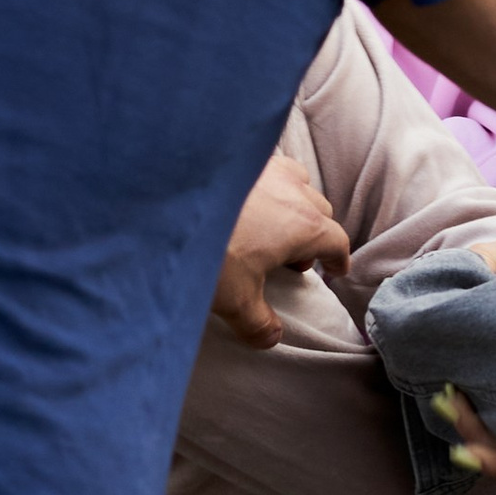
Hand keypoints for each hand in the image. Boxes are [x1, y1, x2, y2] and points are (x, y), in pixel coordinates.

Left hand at [211, 150, 349, 349]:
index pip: (336, 240)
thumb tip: (271, 338)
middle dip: (314, 234)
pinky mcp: (233, 156)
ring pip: (295, 180)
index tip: (335, 269)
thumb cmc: (208, 252)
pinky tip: (240, 200)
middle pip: (319, 209)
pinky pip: (263, 167)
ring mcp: (263, 167)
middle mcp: (290, 189)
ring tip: (270, 224)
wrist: (157, 206)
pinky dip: (264, 184)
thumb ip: (258, 322)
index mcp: (302, 225)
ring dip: (292, 201)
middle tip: (295, 258)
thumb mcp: (235, 299)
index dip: (338, 259)